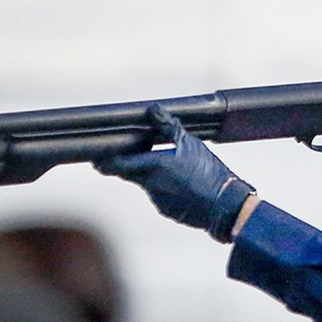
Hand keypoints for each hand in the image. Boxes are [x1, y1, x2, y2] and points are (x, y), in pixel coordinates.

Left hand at [94, 107, 253, 242]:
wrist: (225, 205)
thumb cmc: (210, 173)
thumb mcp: (190, 143)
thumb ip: (168, 126)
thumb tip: (154, 110)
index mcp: (154, 166)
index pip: (119, 164)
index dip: (105, 162)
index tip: (96, 159)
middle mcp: (152, 185)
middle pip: (130, 174)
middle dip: (127, 166)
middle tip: (129, 158)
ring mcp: (158, 200)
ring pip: (147, 185)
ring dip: (152, 178)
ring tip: (174, 172)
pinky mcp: (167, 210)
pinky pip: (160, 198)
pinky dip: (165, 191)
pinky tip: (182, 186)